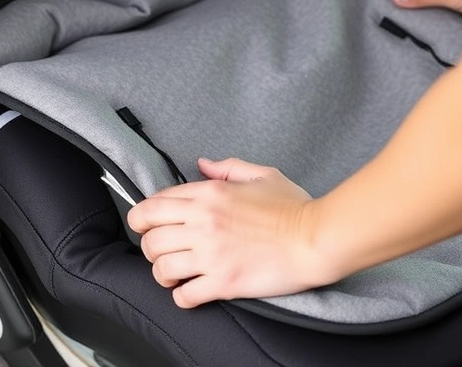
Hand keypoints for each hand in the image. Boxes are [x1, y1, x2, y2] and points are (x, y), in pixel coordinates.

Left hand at [127, 158, 332, 308]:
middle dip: (150, 247)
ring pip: (160, 268)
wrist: (317, 238)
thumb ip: (228, 166)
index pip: (154, 204)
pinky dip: (182, 297)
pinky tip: (190, 291)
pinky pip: (184, 295)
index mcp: (210, 193)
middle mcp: (204, 222)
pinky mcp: (223, 282)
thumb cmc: (294, 207)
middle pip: (150, 237)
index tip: (151, 226)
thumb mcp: (263, 174)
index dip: (144, 218)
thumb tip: (203, 164)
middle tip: (162, 252)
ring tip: (173, 275)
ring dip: (162, 274)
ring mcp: (212, 254)